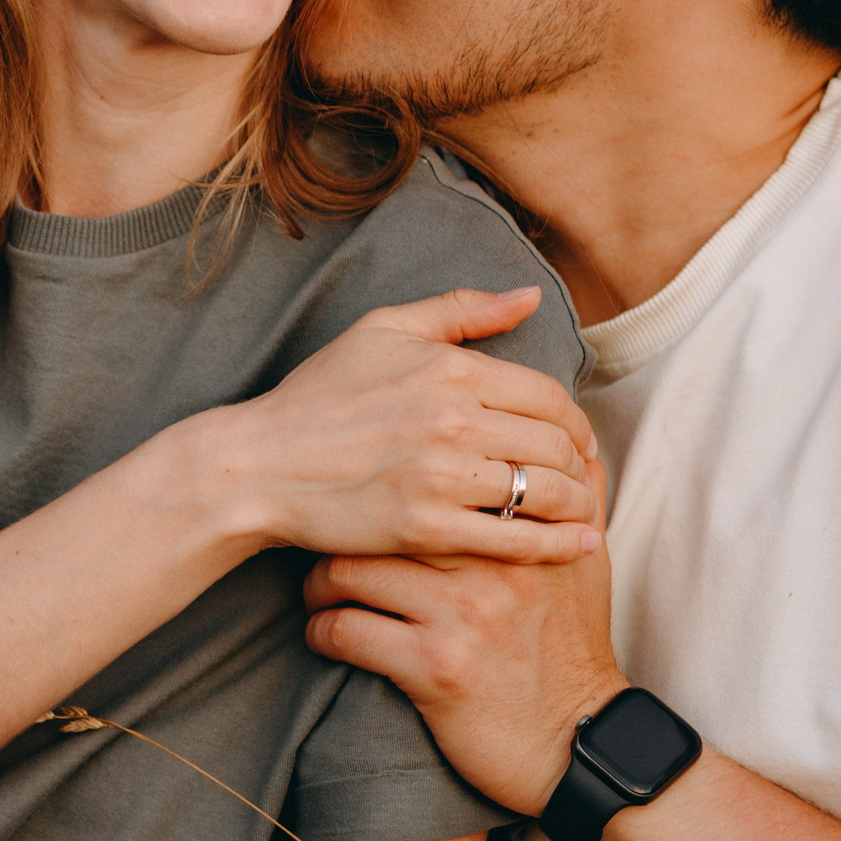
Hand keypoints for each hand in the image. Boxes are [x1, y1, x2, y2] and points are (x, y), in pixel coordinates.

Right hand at [187, 287, 604, 565]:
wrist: (259, 465)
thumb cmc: (317, 396)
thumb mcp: (382, 330)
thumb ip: (460, 310)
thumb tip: (530, 296)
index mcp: (449, 368)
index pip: (549, 396)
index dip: (575, 422)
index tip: (577, 439)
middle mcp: (453, 420)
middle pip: (556, 445)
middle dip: (579, 464)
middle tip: (581, 477)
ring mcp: (441, 477)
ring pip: (546, 492)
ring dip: (575, 503)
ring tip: (578, 510)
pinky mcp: (427, 528)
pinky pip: (517, 540)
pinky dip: (559, 544)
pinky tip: (578, 544)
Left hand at [302, 462, 626, 812]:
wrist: (580, 744)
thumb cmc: (571, 649)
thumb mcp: (585, 568)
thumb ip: (577, 504)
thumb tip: (573, 442)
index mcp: (524, 532)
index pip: (431, 476)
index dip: (379, 486)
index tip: (357, 501)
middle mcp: (494, 565)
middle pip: (379, 515)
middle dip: (337, 530)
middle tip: (321, 541)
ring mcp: (463, 615)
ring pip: (349, 569)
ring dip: (319, 584)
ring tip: (320, 592)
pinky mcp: (436, 668)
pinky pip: (345, 630)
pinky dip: (322, 632)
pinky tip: (326, 635)